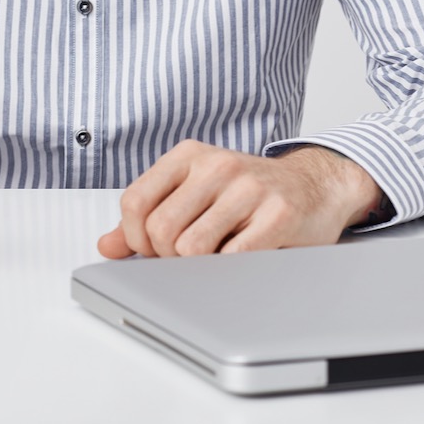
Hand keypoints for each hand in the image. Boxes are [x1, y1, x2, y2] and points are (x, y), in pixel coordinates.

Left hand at [97, 141, 380, 258]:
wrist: (317, 185)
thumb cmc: (251, 193)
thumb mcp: (195, 192)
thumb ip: (150, 216)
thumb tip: (107, 246)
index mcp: (189, 155)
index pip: (134, 203)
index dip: (135, 238)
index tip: (152, 248)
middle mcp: (217, 165)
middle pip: (160, 231)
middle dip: (167, 257)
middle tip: (188, 257)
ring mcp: (249, 188)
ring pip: (191, 249)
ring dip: (199, 266)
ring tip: (217, 255)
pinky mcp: (278, 214)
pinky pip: (232, 258)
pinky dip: (229, 269)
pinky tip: (241, 257)